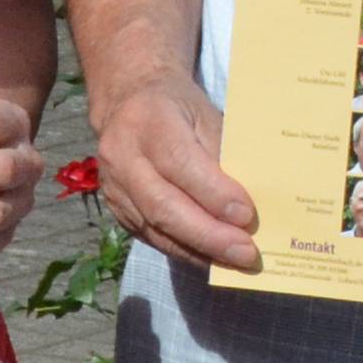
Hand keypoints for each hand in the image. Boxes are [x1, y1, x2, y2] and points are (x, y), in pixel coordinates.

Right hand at [89, 76, 260, 272]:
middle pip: (163, 205)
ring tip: (235, 262)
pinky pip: (150, 236)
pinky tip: (211, 257)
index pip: (180, 163)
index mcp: (149, 122)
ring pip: (155, 227)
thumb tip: (248, 204)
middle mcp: (123, 155)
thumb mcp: (206, 115)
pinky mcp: (115, 207)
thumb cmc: (178, 107)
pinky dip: (184, 250)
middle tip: (246, 254)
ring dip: (199, 249)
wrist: (127, 100)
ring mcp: (114, 185)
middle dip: (208, 234)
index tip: (247, 216)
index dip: (213, 194)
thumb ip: (223, 155)